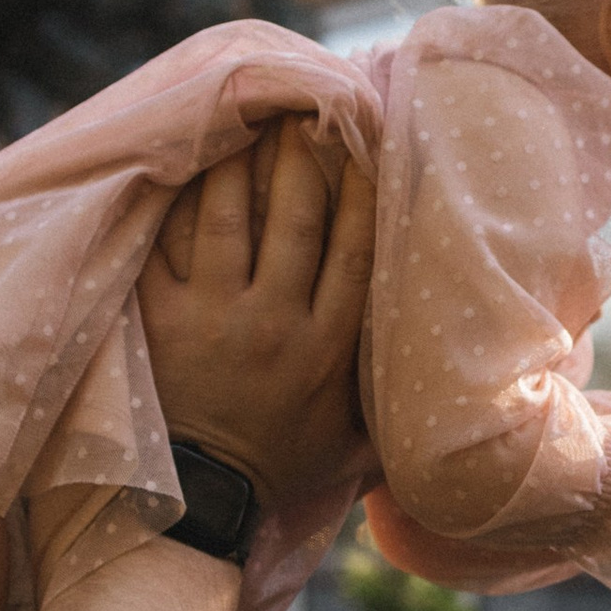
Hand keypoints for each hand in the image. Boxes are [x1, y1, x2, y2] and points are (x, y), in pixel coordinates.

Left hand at [136, 120, 377, 513]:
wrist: (200, 502)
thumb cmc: (283, 468)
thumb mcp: (355, 445)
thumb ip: (392, 401)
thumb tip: (451, 379)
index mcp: (327, 349)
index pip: (355, 250)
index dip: (364, 189)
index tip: (370, 142)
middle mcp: (273, 323)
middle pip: (295, 218)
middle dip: (304, 156)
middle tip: (308, 107)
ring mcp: (212, 316)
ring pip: (229, 217)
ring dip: (243, 161)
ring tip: (252, 117)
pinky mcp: (160, 317)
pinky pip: (170, 241)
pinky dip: (180, 199)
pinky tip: (193, 163)